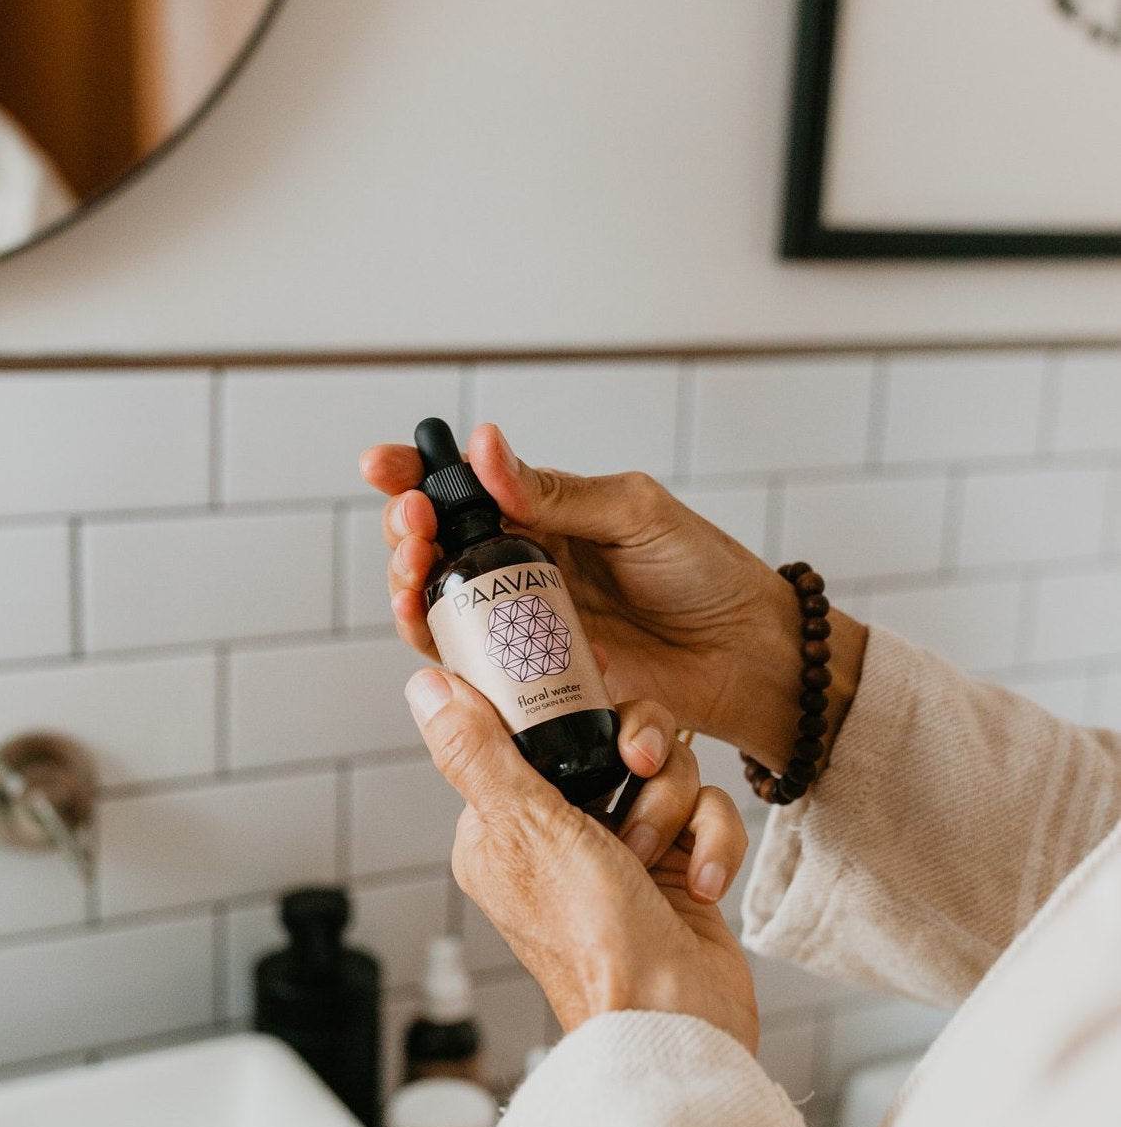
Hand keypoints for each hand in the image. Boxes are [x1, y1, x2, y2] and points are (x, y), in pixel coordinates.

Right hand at [362, 425, 866, 774]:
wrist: (744, 655)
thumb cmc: (703, 574)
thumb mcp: (633, 514)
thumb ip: (555, 492)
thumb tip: (485, 449)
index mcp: (544, 515)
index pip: (467, 489)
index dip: (416, 475)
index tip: (381, 465)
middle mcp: (523, 569)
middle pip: (438, 550)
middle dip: (406, 531)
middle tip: (411, 522)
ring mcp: (523, 625)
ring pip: (439, 608)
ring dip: (410, 587)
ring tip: (415, 566)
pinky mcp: (531, 677)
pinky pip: (470, 667)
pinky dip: (439, 648)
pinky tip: (433, 627)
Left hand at [405, 666, 757, 1049]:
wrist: (677, 1021)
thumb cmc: (591, 940)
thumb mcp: (525, 828)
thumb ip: (477, 751)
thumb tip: (424, 685)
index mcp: (503, 825)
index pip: (531, 728)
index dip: (567, 698)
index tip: (597, 676)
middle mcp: (559, 833)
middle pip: (610, 736)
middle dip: (637, 753)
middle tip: (635, 769)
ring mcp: (622, 850)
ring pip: (665, 768)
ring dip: (671, 807)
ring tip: (654, 860)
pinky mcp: (679, 867)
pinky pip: (706, 811)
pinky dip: (711, 843)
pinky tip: (701, 884)